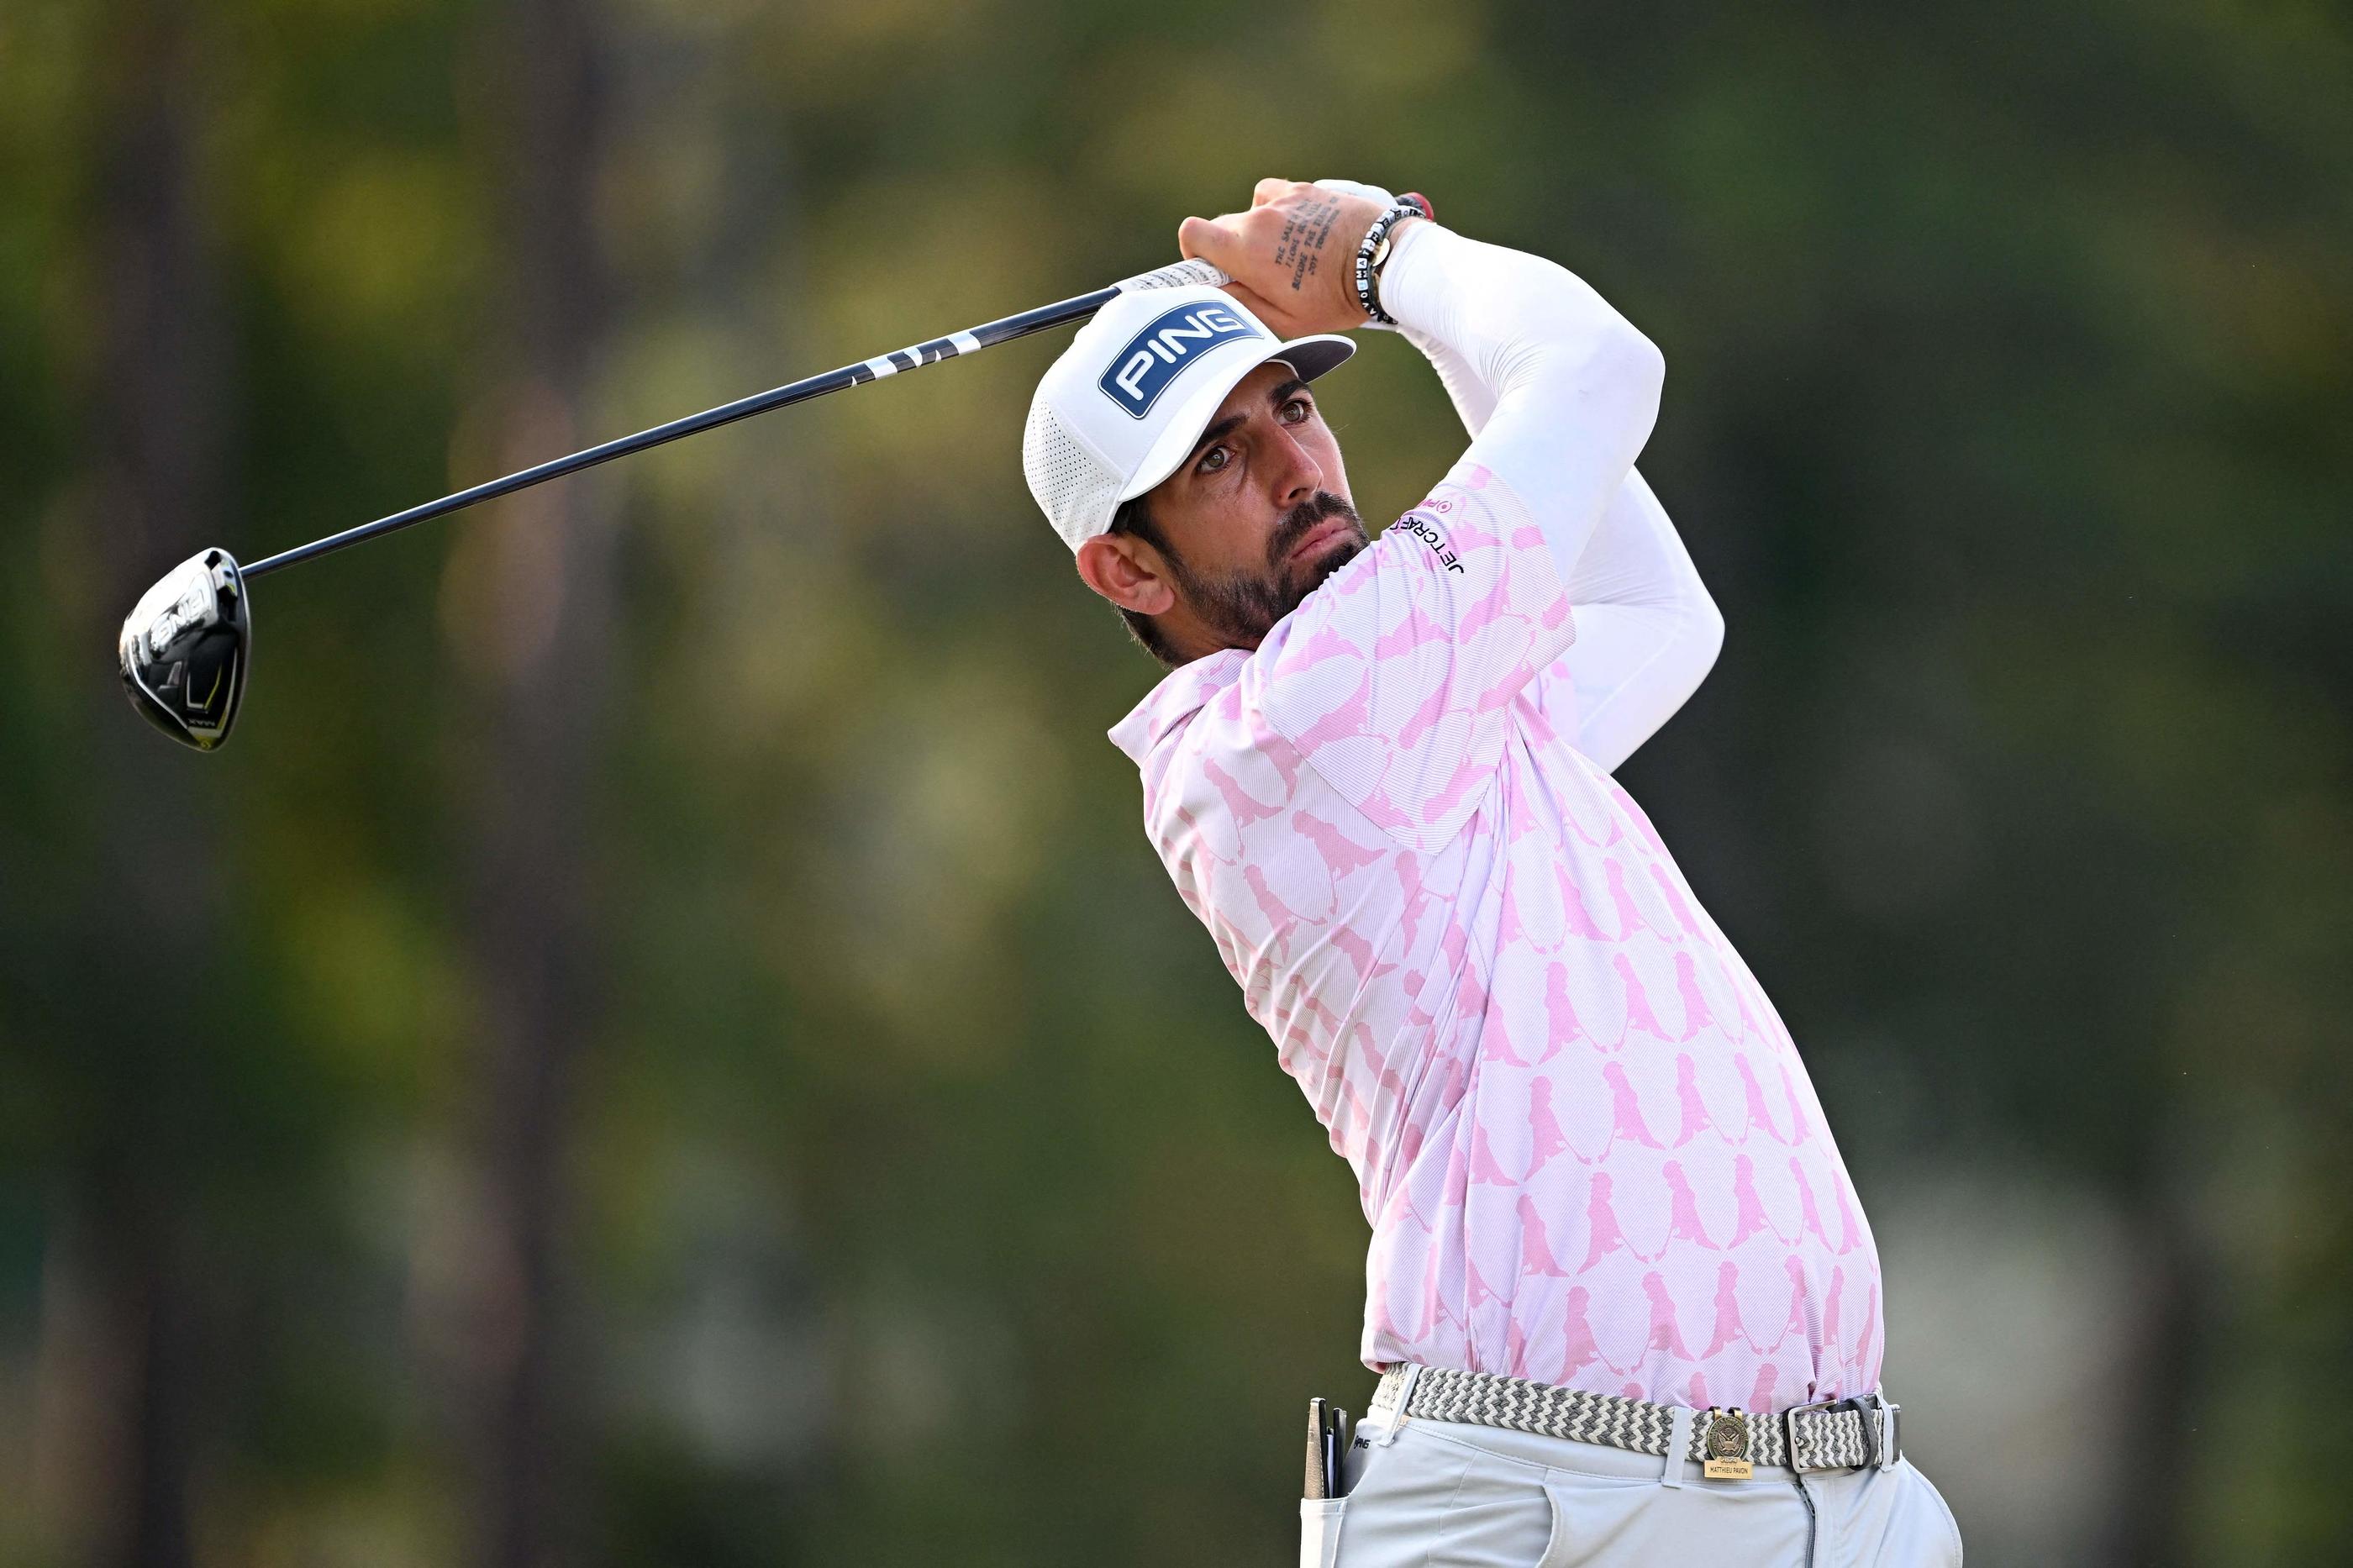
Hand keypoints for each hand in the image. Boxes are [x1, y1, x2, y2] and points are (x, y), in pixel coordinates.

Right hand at [1178, 178, 1392, 337]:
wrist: (1382, 261)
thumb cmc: (1336, 298)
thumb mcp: (1286, 321)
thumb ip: (1242, 305)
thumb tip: (1214, 294)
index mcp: (1246, 251)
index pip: (1191, 233)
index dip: (1195, 253)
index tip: (1213, 269)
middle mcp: (1259, 219)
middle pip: (1221, 226)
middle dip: (1230, 249)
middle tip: (1258, 273)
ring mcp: (1282, 201)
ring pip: (1249, 212)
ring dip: (1256, 230)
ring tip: (1283, 253)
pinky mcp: (1304, 190)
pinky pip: (1273, 195)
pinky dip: (1276, 210)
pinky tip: (1295, 229)